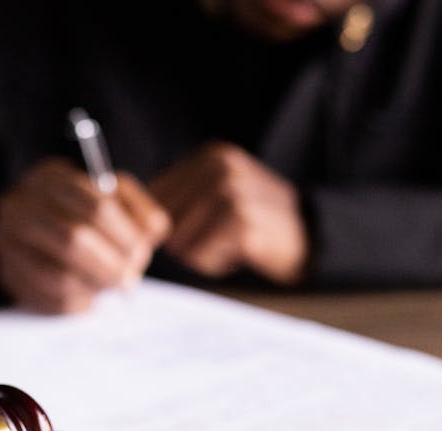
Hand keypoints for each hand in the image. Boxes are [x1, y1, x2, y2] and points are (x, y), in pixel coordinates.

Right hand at [0, 158, 169, 312]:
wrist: (40, 230)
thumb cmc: (87, 214)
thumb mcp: (117, 199)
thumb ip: (140, 211)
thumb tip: (149, 234)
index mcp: (49, 177)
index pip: (96, 207)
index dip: (125, 236)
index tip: (141, 254)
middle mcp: (18, 205)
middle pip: (74, 240)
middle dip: (110, 265)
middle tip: (129, 280)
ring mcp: (6, 241)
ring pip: (59, 275)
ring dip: (94, 287)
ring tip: (109, 287)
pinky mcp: (6, 274)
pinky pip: (46, 299)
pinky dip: (76, 304)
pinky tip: (88, 297)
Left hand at [150, 142, 307, 284]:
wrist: (313, 238)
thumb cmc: (256, 223)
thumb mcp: (220, 193)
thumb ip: (180, 198)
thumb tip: (128, 220)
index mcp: (211, 156)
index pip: (153, 195)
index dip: (163, 225)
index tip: (194, 231)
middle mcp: (220, 167)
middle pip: (163, 221)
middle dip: (184, 240)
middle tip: (219, 238)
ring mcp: (232, 192)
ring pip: (179, 241)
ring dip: (200, 254)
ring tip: (230, 244)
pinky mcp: (241, 222)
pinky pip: (200, 257)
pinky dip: (215, 264)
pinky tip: (240, 253)